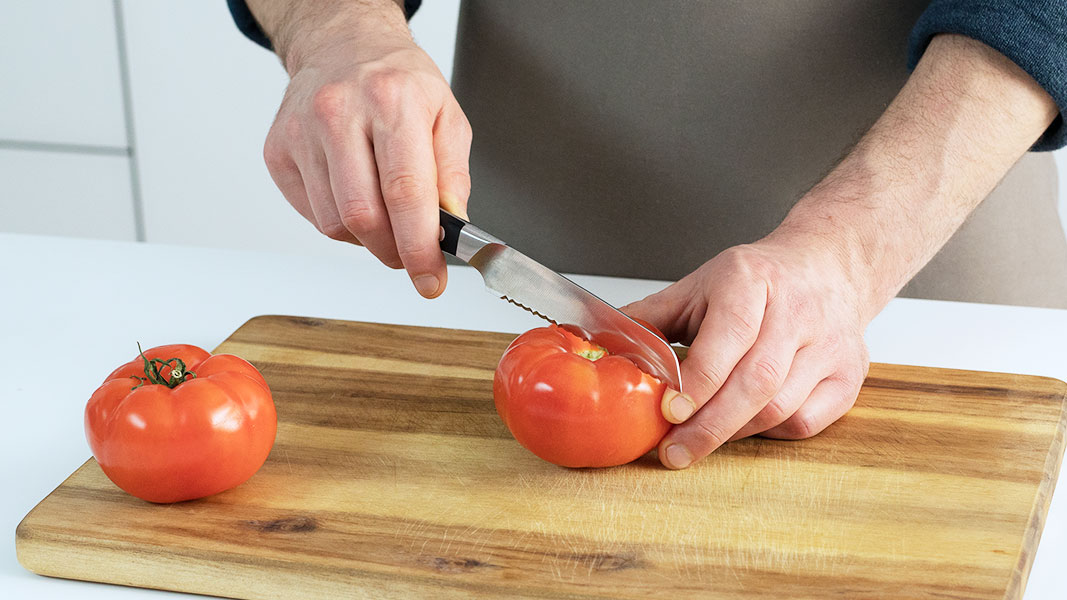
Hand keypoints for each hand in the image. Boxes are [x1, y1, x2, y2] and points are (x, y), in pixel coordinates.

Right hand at [262, 5, 471, 297]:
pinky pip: (312, 215)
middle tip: (411, 253)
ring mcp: (301, 132)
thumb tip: (450, 228)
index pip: (405, 193)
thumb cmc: (398, 81)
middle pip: (363, 216)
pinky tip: (355, 194)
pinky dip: (340, 222)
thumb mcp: (447, 116)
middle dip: (394, 251)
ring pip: (334, 223)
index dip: (419, 247)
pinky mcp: (277, 151)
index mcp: (391, 101)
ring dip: (367, 238)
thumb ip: (454, 176)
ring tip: (385, 213)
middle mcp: (339, 113)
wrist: (343, 45)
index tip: (431, 280)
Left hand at [621, 232, 871, 468]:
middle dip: (710, 426)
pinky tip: (745, 425)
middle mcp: (798, 310)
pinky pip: (806, 421)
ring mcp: (830, 345)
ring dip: (734, 432)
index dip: (699, 382)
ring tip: (698, 441)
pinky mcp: (849, 375)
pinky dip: (770, 432)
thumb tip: (594, 342)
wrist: (827, 264)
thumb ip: (649, 317)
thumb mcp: (698, 285)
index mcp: (751, 280)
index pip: (728, 338)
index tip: (669, 412)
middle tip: (673, 453)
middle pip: (757, 383)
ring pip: (781, 407)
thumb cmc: (756, 280)